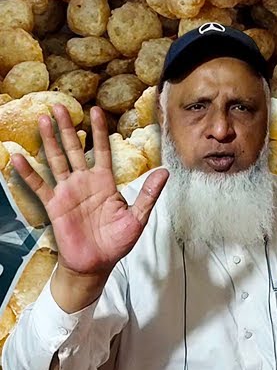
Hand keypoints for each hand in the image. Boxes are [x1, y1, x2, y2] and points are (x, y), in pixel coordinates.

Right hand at [13, 106, 167, 276]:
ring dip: (49, 140)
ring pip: (56, 160)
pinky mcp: (54, 205)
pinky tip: (18, 158)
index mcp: (105, 182)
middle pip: (74, 148)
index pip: (101, 150)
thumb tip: (165, 172)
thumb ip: (148, 194)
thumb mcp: (138, 217)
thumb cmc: (116, 242)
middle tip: (60, 105)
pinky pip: (39, 186)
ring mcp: (67, 192)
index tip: (96, 110)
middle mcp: (84, 182)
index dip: (99, 131)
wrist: (96, 263)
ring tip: (42, 120)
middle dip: (68, 127)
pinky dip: (28, 172)